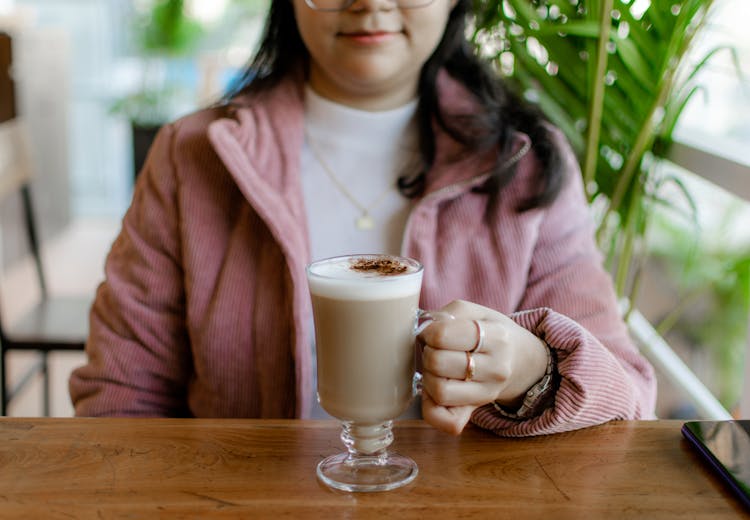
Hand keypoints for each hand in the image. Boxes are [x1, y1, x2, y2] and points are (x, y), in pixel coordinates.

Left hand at [418, 300, 548, 434]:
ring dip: (428, 377)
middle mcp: (496, 368)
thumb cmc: (490, 332)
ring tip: (437, 369)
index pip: (443, 336)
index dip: (428, 332)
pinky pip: (447, 422)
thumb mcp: (476, 312)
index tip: (432, 332)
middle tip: (435, 350)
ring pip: (439, 392)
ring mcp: (487, 393)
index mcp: (496, 337)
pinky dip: (432, 409)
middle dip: (427, 353)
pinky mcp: (476, 411)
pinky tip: (434, 392)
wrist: (520, 360)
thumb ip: (448, 313)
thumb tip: (422, 329)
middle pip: (437, 363)